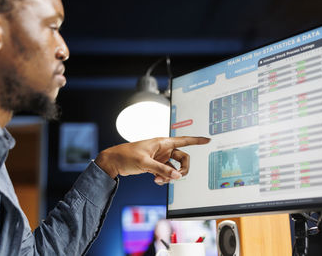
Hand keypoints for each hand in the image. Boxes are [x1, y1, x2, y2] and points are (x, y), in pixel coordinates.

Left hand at [95, 136, 209, 184]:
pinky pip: (167, 173)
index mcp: (162, 142)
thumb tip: (177, 176)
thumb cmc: (126, 155)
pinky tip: (155, 180)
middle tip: (178, 176)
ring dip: (170, 176)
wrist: (114, 162)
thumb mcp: (145, 162)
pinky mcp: (156, 166)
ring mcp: (160, 158)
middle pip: (183, 158)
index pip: (184, 140)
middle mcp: (163, 149)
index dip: (196, 140)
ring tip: (159, 180)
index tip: (207, 140)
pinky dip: (164, 178)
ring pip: (174, 168)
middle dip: (182, 169)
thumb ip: (162, 170)